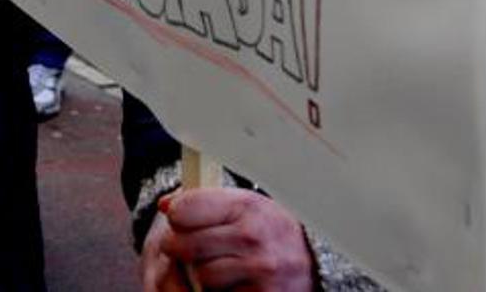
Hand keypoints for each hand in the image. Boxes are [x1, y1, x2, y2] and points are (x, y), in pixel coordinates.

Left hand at [141, 188, 315, 291]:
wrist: (320, 260)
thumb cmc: (272, 230)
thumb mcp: (245, 206)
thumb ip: (206, 202)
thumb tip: (165, 205)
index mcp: (246, 206)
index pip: (185, 210)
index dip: (176, 216)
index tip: (179, 220)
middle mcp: (254, 236)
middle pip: (186, 246)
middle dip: (178, 248)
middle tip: (182, 247)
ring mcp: (261, 269)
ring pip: (203, 276)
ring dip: (205, 275)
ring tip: (220, 266)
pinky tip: (235, 282)